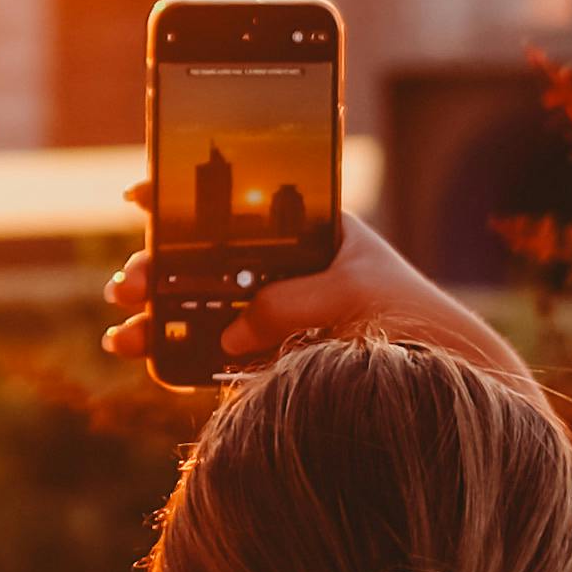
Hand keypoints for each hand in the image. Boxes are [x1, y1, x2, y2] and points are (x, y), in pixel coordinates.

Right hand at [102, 199, 534, 389]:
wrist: (448, 375)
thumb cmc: (410, 314)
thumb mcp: (351, 294)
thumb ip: (288, 304)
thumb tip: (233, 332)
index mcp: (307, 231)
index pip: (236, 204)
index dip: (183, 198)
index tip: (141, 196)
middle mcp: (284, 269)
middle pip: (203, 262)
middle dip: (156, 272)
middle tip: (128, 284)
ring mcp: (275, 314)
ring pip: (201, 309)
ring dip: (156, 317)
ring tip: (124, 332)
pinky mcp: (273, 360)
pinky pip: (216, 355)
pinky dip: (178, 356)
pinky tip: (147, 356)